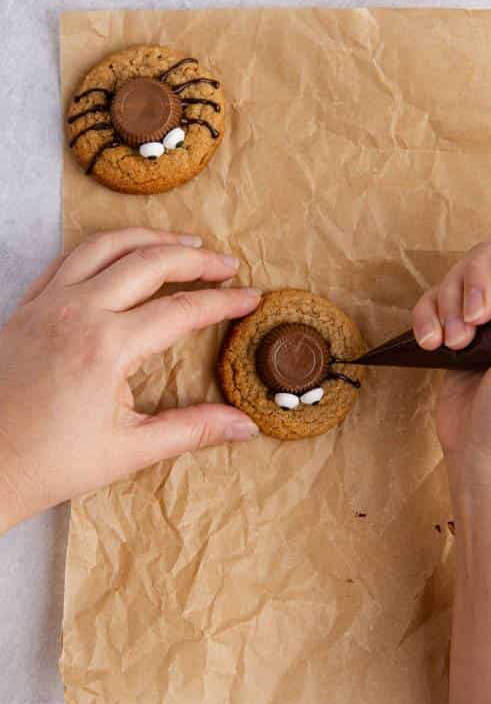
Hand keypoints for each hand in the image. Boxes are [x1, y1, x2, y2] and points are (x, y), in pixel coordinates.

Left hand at [0, 229, 260, 531]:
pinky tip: (122, 253)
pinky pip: (69, 257)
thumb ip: (191, 430)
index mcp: (107, 347)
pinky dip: (103, 246)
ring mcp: (49, 304)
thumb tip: (244, 425)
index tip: (251, 298)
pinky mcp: (27, 307)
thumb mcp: (127, 451)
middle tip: (227, 265)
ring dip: (151, 238)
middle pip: (152, 262)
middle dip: (197, 260)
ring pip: (108, 245)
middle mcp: (79, 313)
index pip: (182, 310)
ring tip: (184, 244)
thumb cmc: (48, 464)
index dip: (223, 302)